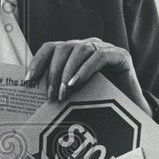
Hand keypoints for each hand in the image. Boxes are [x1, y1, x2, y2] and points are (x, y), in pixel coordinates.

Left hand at [25, 38, 151, 113]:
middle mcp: (87, 46)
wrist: (131, 112)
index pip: (50, 48)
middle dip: (53, 72)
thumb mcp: (74, 95)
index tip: (28, 80)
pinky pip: (99, 56)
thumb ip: (58, 89)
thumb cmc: (100, 104)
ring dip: (67, 72)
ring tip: (63, 93)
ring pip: (79, 50)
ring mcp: (104, 48)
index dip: (37, 62)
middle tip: (51, 96)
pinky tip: (76, 83)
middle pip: (63, 48)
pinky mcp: (120, 55)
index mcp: (73, 54)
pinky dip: (85, 69)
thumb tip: (31, 94)